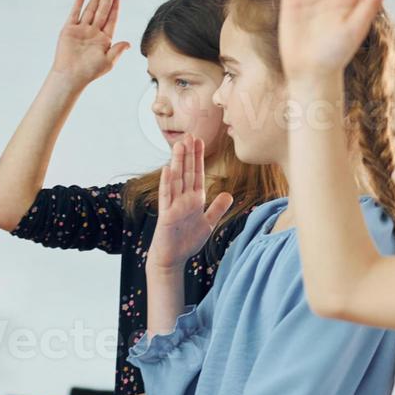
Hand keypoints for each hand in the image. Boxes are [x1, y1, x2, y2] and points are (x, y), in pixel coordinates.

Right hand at [51, 0, 129, 84]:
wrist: (71, 75)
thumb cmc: (90, 71)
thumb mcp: (108, 61)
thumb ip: (117, 50)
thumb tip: (128, 43)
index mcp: (103, 40)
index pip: (111, 20)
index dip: (114, 9)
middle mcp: (93, 33)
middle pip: (102, 12)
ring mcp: (81, 31)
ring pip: (89, 11)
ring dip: (94, 1)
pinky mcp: (69, 30)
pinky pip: (74, 15)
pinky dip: (78, 6)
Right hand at [148, 136, 232, 271]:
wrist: (172, 258)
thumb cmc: (187, 241)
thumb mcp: (208, 223)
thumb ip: (217, 208)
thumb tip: (229, 194)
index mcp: (194, 199)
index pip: (197, 174)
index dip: (198, 158)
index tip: (199, 141)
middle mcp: (183, 199)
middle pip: (187, 173)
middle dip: (189, 154)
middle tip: (189, 135)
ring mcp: (173, 206)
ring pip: (176, 180)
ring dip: (177, 163)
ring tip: (179, 145)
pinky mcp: (166, 215)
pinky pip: (166, 197)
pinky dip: (167, 183)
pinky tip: (168, 169)